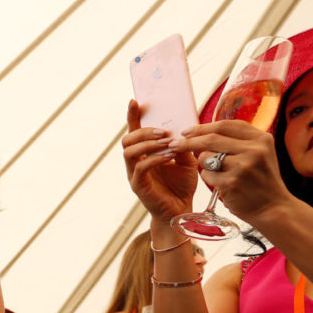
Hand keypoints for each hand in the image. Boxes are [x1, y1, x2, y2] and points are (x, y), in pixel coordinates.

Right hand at [122, 100, 199, 220]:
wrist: (181, 210)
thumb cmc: (181, 186)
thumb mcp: (186, 160)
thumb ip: (182, 144)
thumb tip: (183, 129)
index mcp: (144, 154)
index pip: (134, 132)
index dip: (132, 116)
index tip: (134, 101)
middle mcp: (135, 163)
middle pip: (127, 139)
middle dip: (143, 131)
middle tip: (163, 131)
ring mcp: (134, 174)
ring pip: (130, 151)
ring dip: (148, 143)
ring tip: (167, 142)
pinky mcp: (138, 186)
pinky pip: (141, 167)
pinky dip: (155, 158)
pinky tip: (169, 156)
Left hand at [164, 119, 291, 220]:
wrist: (273, 208)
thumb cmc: (261, 180)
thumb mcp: (260, 154)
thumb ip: (239, 141)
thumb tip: (205, 132)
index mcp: (261, 138)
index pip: (225, 125)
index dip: (203, 127)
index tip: (187, 131)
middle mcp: (253, 149)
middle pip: (211, 139)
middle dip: (189, 141)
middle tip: (175, 144)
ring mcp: (242, 166)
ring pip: (206, 158)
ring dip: (203, 164)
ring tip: (218, 173)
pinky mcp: (232, 182)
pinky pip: (206, 175)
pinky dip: (209, 179)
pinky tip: (221, 185)